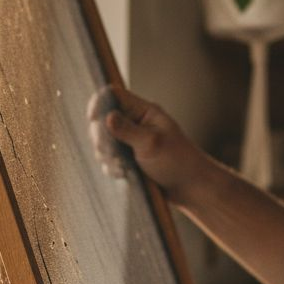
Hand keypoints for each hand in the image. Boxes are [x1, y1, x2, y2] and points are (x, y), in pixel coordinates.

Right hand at [86, 85, 209, 205]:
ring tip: (123, 168)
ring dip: (107, 156)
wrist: (190, 188)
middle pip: (102, 120)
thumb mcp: (151, 144)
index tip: (93, 119)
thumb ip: (127, 130)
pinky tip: (124, 175)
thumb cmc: (177, 161)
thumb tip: (106, 117)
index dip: (99, 104)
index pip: (114, 95)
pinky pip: (108, 159)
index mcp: (143, 111)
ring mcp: (129, 141)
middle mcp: (134, 123)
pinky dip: (111, 167)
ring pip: (103, 142)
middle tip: (111, 153)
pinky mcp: (127, 158)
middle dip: (101, 138)